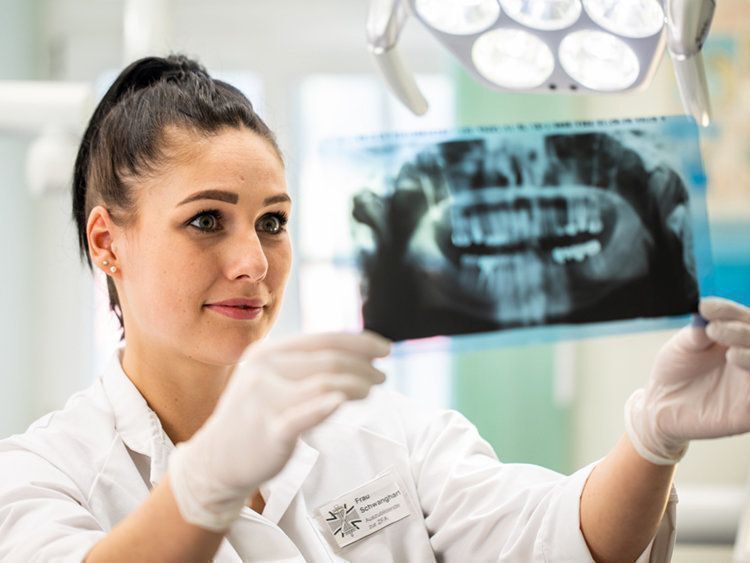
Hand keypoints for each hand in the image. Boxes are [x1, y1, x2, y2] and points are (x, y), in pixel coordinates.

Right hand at [168, 331, 389, 530]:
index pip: (323, 339)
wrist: (215, 461)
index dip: (359, 341)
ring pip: (325, 383)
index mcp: (268, 352)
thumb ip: (304, 365)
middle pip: (329, 360)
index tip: (384, 348)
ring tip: (372, 391)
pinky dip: (326, 406)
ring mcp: (265, 399)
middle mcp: (265, 369)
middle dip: (364, 366)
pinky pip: (303, 416)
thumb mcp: (271, 379)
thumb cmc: (254, 418)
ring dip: (357, 385)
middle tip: (383, 376)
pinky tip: (343, 403)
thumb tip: (355, 353)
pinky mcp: (269, 430)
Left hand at [625, 297, 749, 464]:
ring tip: (729, 351)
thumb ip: (698, 333)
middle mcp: (749, 356)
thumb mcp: (683, 347)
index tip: (706, 308)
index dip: (729, 311)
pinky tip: (737, 358)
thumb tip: (707, 313)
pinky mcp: (749, 409)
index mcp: (737, 337)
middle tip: (715, 329)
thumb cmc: (674, 371)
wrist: (661, 405)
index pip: (744, 319)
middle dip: (742, 330)